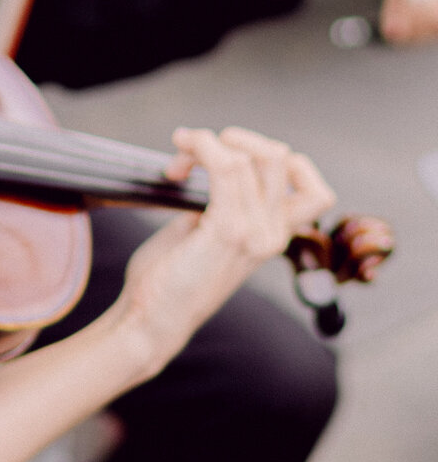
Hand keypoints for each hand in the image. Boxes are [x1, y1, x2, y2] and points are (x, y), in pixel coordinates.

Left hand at [119, 127, 335, 366]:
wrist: (148, 322)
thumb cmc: (169, 279)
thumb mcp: (207, 234)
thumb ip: (225, 203)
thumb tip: (217, 163)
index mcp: (273, 236)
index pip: (312, 189)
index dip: (278, 160)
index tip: (232, 159)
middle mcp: (272, 235)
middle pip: (278, 156)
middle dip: (232, 139)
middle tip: (191, 156)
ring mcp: (254, 233)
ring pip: (247, 156)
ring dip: (204, 143)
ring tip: (176, 162)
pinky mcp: (227, 230)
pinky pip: (226, 166)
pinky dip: (201, 148)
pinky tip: (177, 158)